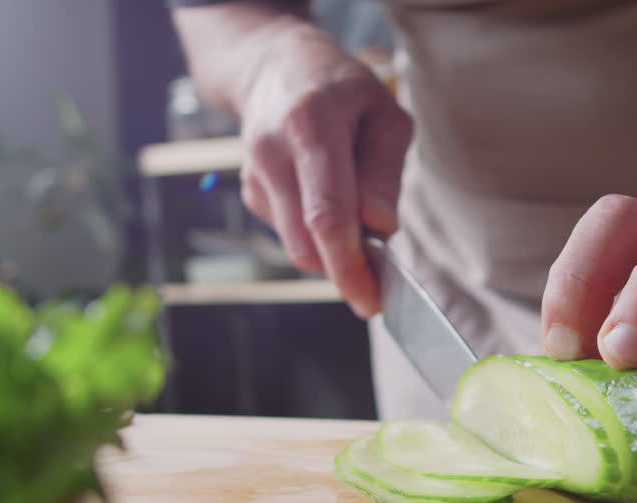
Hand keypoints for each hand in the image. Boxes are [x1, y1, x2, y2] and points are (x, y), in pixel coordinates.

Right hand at [237, 24, 411, 317]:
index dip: (349, 266)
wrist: (275, 67)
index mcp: (310, 126)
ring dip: (333, 253)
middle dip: (345, 272)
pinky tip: (328, 198)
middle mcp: (272, 152)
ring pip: (297, 247)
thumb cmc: (342, 91)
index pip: (327, 214)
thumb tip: (380, 228)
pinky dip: (317, 235)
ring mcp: (255, 175)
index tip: (370, 300)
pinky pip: (291, 235)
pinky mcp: (251, 193)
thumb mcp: (385, 116)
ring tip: (360, 220)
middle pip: (305, 242)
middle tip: (379, 279)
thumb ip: (385, 172)